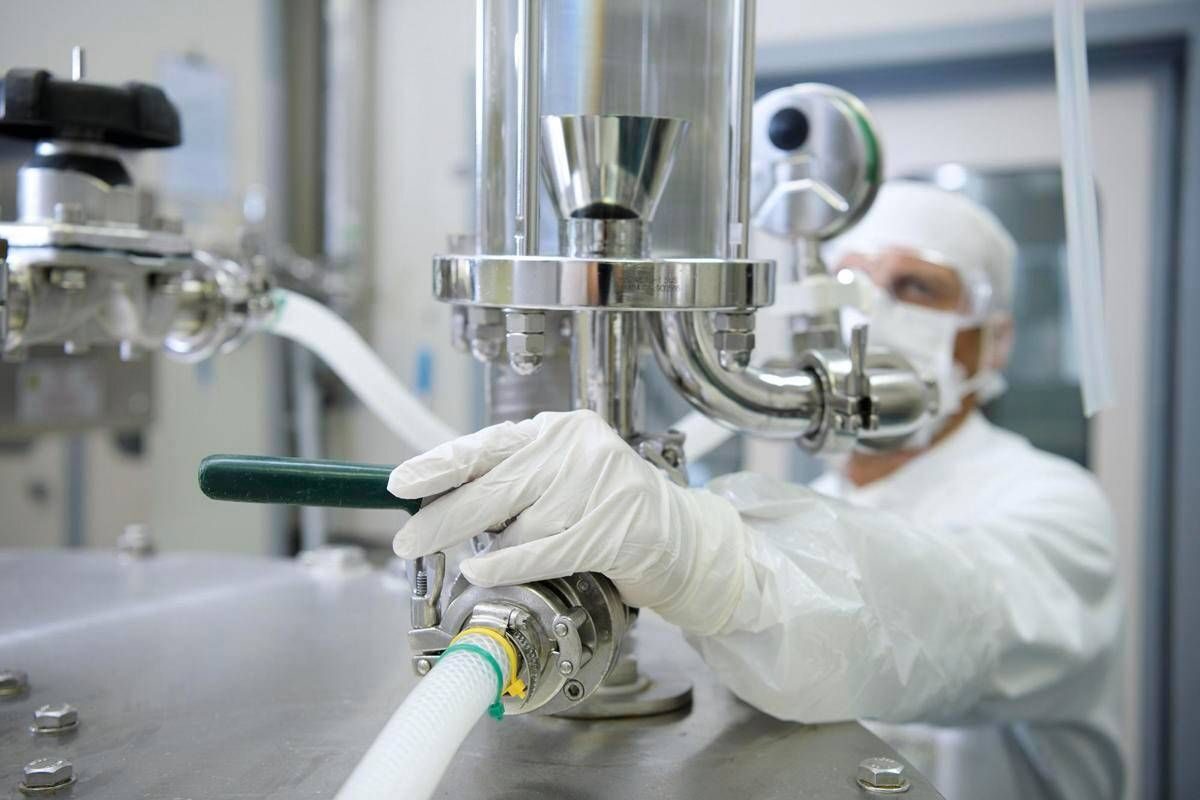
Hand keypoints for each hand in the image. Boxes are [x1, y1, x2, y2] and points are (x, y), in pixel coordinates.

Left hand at [389, 410, 749, 635]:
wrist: (682, 540)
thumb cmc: (611, 513)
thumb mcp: (559, 480)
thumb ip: (511, 484)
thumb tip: (440, 503)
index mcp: (557, 430)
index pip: (486, 444)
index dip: (440, 465)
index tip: (402, 483)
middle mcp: (577, 448)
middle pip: (492, 488)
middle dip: (443, 519)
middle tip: (408, 541)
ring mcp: (599, 484)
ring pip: (518, 527)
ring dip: (504, 550)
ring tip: (524, 555)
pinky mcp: (613, 527)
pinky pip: (542, 551)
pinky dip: (507, 565)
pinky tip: (483, 571)